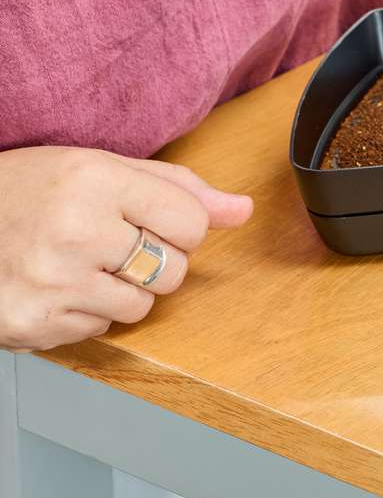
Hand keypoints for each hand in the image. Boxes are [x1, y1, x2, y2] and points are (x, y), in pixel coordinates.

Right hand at [0, 147, 252, 351]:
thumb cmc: (24, 191)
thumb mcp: (97, 168)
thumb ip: (177, 189)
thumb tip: (244, 211)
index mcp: (95, 180)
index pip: (192, 222)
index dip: (182, 227)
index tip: (151, 221)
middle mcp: (76, 231)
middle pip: (175, 271)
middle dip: (157, 261)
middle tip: (111, 244)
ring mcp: (53, 282)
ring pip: (142, 307)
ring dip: (122, 291)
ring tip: (80, 264)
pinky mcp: (33, 324)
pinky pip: (99, 330)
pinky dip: (85, 313)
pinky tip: (55, 286)